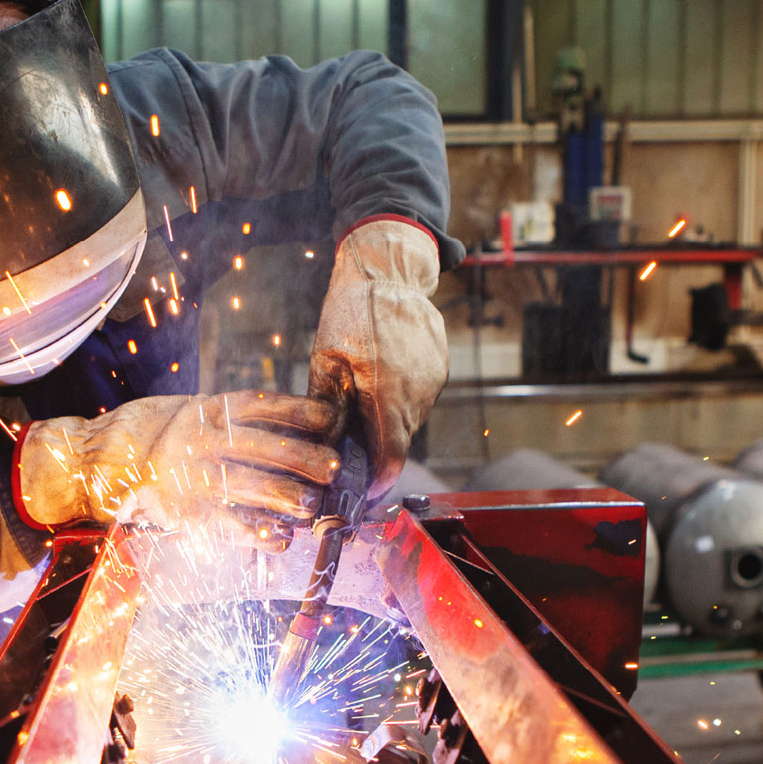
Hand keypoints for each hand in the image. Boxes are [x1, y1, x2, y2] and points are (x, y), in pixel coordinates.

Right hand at [14, 391, 342, 550]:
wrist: (87, 461)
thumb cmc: (144, 435)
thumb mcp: (183, 411)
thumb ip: (224, 417)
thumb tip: (283, 426)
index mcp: (205, 409)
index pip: (262, 405)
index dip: (300, 412)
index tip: (332, 418)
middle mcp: (200, 438)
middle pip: (264, 445)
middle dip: (304, 457)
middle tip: (335, 469)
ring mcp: (190, 475)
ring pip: (249, 485)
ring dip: (286, 497)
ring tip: (313, 507)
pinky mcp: (180, 511)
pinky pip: (226, 523)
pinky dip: (255, 533)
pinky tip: (280, 541)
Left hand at [308, 217, 448, 498]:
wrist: (390, 269)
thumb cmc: (350, 311)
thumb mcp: (325, 359)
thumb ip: (327, 409)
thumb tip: (322, 452)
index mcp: (387, 392)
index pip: (391, 458)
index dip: (377, 483)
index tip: (362, 494)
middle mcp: (418, 391)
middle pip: (398, 442)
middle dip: (376, 452)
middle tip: (350, 449)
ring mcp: (434, 380)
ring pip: (408, 421)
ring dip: (386, 422)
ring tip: (362, 400)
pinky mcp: (440, 369)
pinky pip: (418, 398)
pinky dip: (398, 400)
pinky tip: (381, 377)